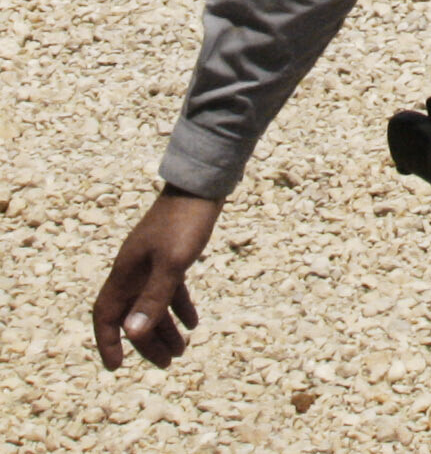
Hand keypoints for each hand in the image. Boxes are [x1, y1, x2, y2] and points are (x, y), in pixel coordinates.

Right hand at [93, 188, 219, 369]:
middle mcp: (134, 270)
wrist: (202, 185)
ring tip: (182, 351)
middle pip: (133, 315)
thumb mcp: (173, 262)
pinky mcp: (170, 255)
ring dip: (165, 328)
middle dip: (147, 342)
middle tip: (167, 364)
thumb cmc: (185, 222)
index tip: (117, 367)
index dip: (108, 341)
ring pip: (153, 304)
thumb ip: (154, 296)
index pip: (106, 315)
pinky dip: (179, 307)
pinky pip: (169, 289)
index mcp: (126, 274)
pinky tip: (194, 323)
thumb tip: (133, 333)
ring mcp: (151, 262)